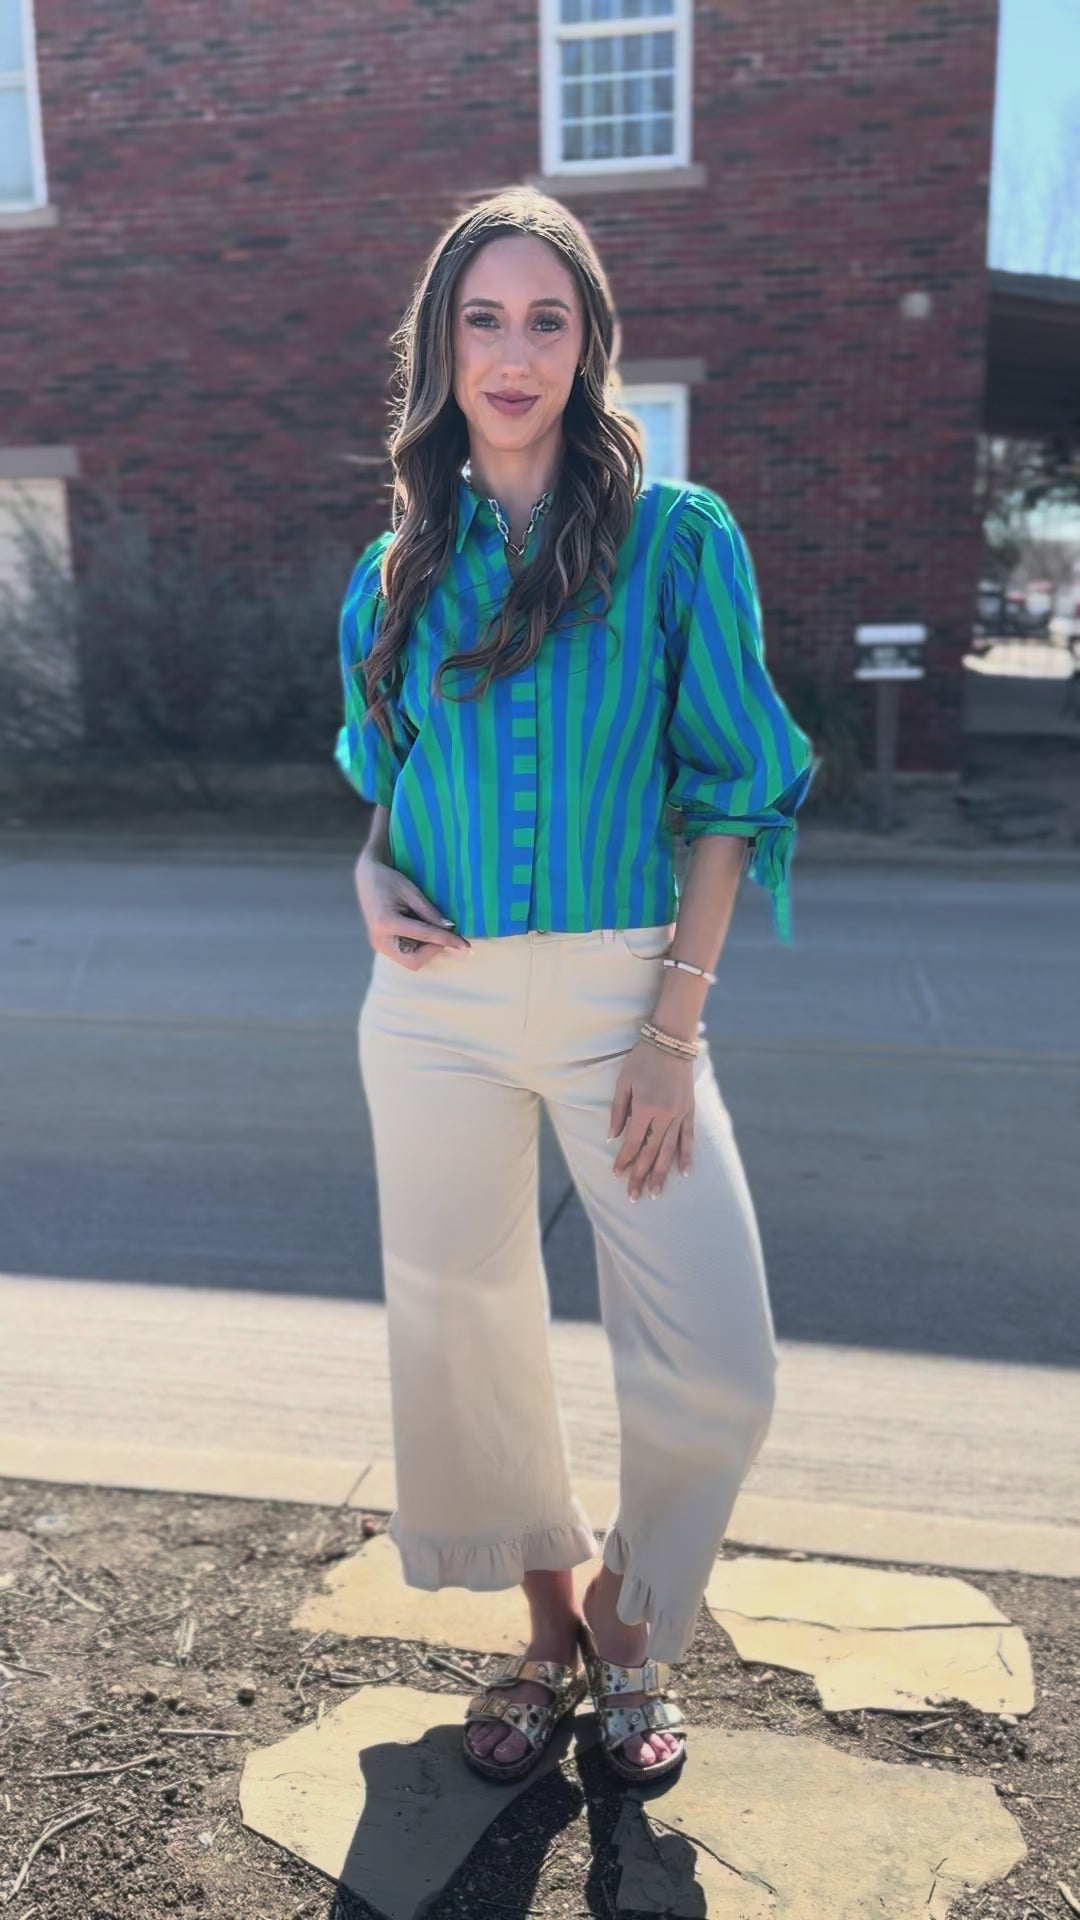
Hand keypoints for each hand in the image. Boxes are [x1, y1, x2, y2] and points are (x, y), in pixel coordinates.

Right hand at [354, 852, 470, 969]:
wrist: (366, 877)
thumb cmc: (389, 879)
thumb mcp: (412, 891)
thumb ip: (430, 913)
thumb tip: (451, 929)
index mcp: (386, 923)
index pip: (425, 936)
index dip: (448, 941)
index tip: (466, 946)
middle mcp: (380, 939)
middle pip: (415, 961)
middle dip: (433, 950)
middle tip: (443, 932)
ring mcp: (379, 945)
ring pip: (411, 961)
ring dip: (426, 948)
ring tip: (429, 926)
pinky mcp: (382, 946)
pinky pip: (405, 955)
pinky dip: (419, 946)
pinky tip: (420, 929)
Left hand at [609, 1040, 694, 1199]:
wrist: (671, 1041)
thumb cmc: (642, 1059)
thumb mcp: (623, 1082)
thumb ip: (618, 1111)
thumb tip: (614, 1138)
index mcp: (645, 1108)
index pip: (632, 1142)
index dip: (624, 1160)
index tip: (617, 1175)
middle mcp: (664, 1115)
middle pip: (650, 1152)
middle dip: (640, 1175)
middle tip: (633, 1196)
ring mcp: (679, 1114)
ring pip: (669, 1150)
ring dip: (661, 1173)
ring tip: (655, 1193)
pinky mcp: (690, 1111)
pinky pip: (689, 1138)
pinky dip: (687, 1156)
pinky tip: (685, 1173)